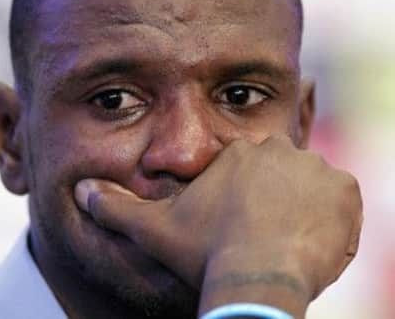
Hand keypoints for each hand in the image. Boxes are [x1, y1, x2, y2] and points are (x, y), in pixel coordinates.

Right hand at [74, 136, 362, 317]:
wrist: (255, 275)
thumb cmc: (205, 250)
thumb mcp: (153, 229)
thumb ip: (115, 206)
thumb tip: (80, 191)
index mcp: (237, 153)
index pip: (243, 169)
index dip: (240, 198)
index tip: (236, 224)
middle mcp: (278, 150)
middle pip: (276, 173)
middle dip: (269, 199)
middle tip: (259, 234)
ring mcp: (315, 169)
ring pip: (308, 185)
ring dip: (299, 207)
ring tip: (282, 239)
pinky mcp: (344, 192)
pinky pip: (340, 200)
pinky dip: (329, 219)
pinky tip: (307, 241)